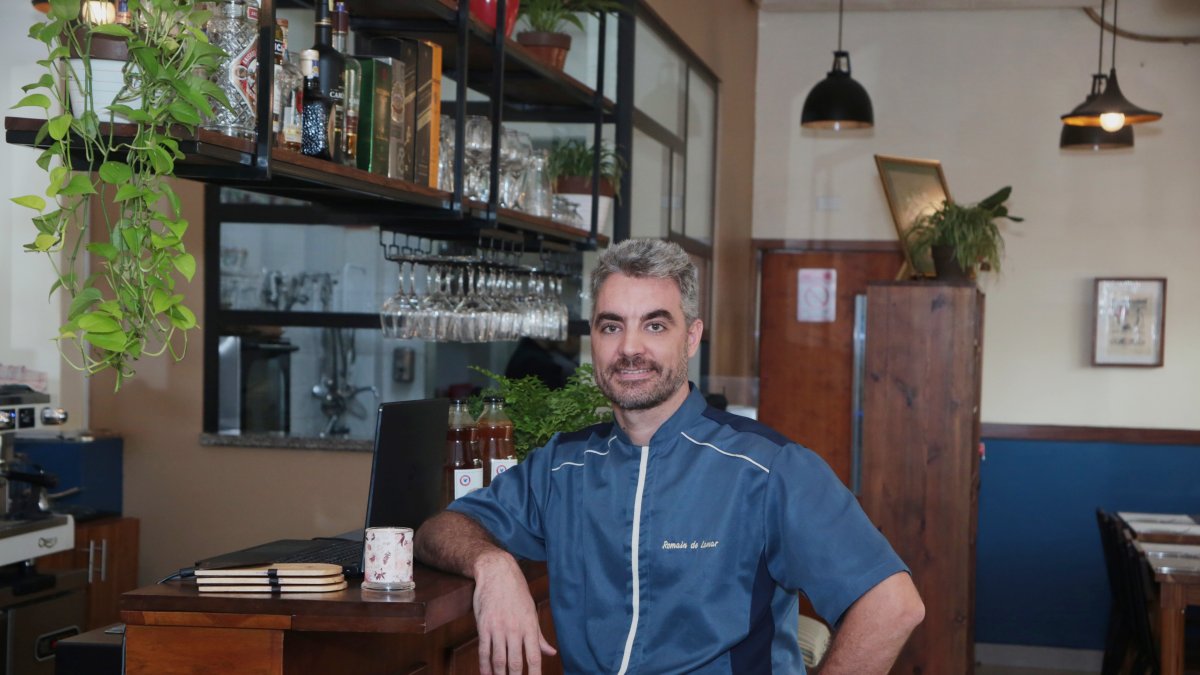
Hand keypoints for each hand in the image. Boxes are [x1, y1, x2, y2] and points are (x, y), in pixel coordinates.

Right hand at [472, 550, 557, 674]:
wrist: (497, 572)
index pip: (534, 657)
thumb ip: (539, 636)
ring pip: (498, 660)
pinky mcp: (484, 626)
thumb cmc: (517, 592)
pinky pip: (484, 650)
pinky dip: (484, 666)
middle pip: (515, 663)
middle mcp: (515, 629)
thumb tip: (551, 653)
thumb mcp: (531, 612)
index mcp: (530, 627)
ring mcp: (498, 628)